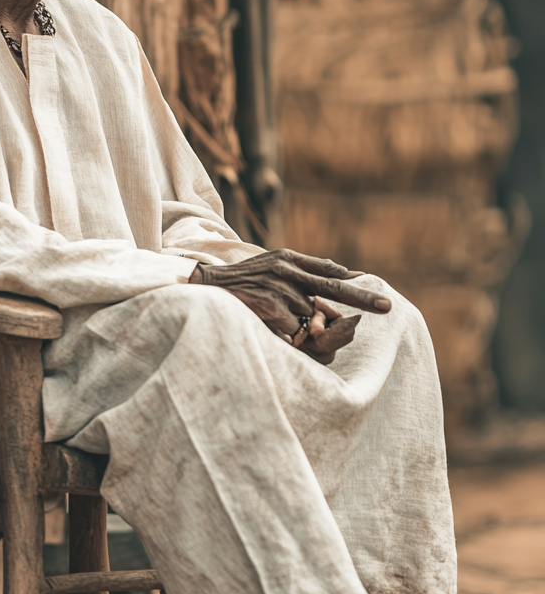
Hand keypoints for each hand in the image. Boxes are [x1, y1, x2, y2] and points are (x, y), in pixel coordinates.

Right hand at [188, 249, 390, 365]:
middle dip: (363, 298)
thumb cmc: (243, 279)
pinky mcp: (269, 305)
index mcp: (290, 259)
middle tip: (388, 306)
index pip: (331, 271)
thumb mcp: (273, 263)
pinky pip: (293, 328)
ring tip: (286, 323)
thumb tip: (343, 272)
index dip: (356, 283)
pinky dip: (290, 334)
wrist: (204, 285)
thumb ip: (305, 267)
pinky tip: (273, 328)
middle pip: (334, 287)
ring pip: (311, 315)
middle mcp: (287, 270)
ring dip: (309, 326)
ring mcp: (278, 287)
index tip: (380, 294)